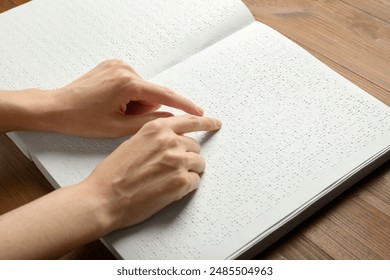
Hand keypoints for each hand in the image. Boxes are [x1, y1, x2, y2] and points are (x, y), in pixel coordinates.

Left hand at [46, 59, 203, 136]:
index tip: (199, 112)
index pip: (165, 96)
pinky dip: (127, 95)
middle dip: (143, 109)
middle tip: (122, 118)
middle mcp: (125, 69)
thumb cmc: (82, 120)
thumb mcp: (119, 128)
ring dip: (134, 103)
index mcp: (127, 83)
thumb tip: (171, 120)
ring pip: (142, 90)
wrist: (56, 108)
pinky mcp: (112, 65)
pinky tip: (110, 102)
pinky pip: (132, 83)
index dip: (184, 106)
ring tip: (113, 111)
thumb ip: (150, 123)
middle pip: (150, 94)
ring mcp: (117, 65)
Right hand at [81, 115, 221, 230]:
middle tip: (170, 169)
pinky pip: (196, 181)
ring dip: (188, 171)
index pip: (190, 120)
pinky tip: (168, 189)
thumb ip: (156, 138)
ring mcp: (178, 161)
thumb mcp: (133, 143)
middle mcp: (170, 141)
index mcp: (156, 128)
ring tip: (167, 180)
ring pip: (198, 164)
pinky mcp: (181, 182)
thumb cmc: (113, 174)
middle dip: (186, 157)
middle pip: (194, 146)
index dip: (206, 122)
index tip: (215, 123)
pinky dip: (186, 186)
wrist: (103, 198)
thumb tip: (171, 141)